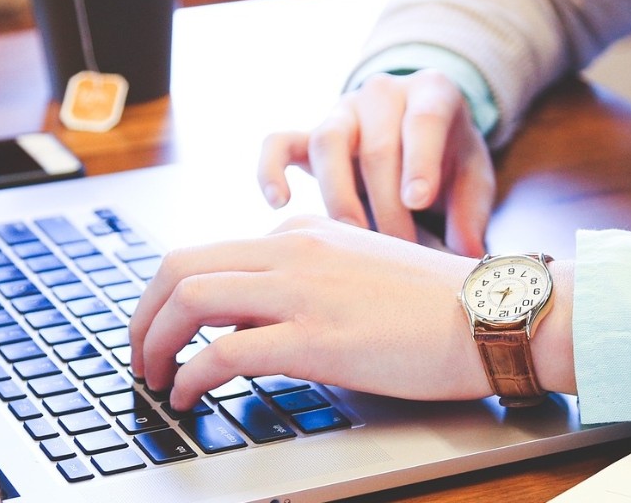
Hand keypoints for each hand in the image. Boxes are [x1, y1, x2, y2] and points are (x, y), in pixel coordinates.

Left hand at [127, 216, 576, 410]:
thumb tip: (247, 323)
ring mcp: (302, 291)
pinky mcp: (315, 337)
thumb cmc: (436, 304)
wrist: (492, 313)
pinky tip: (189, 397)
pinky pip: (223, 351)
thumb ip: (303, 284)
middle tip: (138, 354)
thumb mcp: (358, 272)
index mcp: (303, 233)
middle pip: (180, 266)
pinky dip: (190, 376)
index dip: (170, 298)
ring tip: (153, 378)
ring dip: (154, 342)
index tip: (163, 330)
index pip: (209, 254)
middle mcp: (292, 250)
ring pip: (190, 299)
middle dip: (143, 314)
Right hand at [258, 69, 493, 256]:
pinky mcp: (309, 133)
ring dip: (339, 196)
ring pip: (327, 142)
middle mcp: (383, 93)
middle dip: (386, 204)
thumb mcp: (473, 176)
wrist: (419, 130)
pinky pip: (278, 143)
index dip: (419, 160)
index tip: (417, 201)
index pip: (423, 119)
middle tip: (399, 249)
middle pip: (376, 145)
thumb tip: (467, 254)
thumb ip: (472, 211)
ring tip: (353, 238)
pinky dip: (271, 169)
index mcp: (432, 92)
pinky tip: (279, 203)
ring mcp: (342, 111)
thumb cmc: (449, 157)